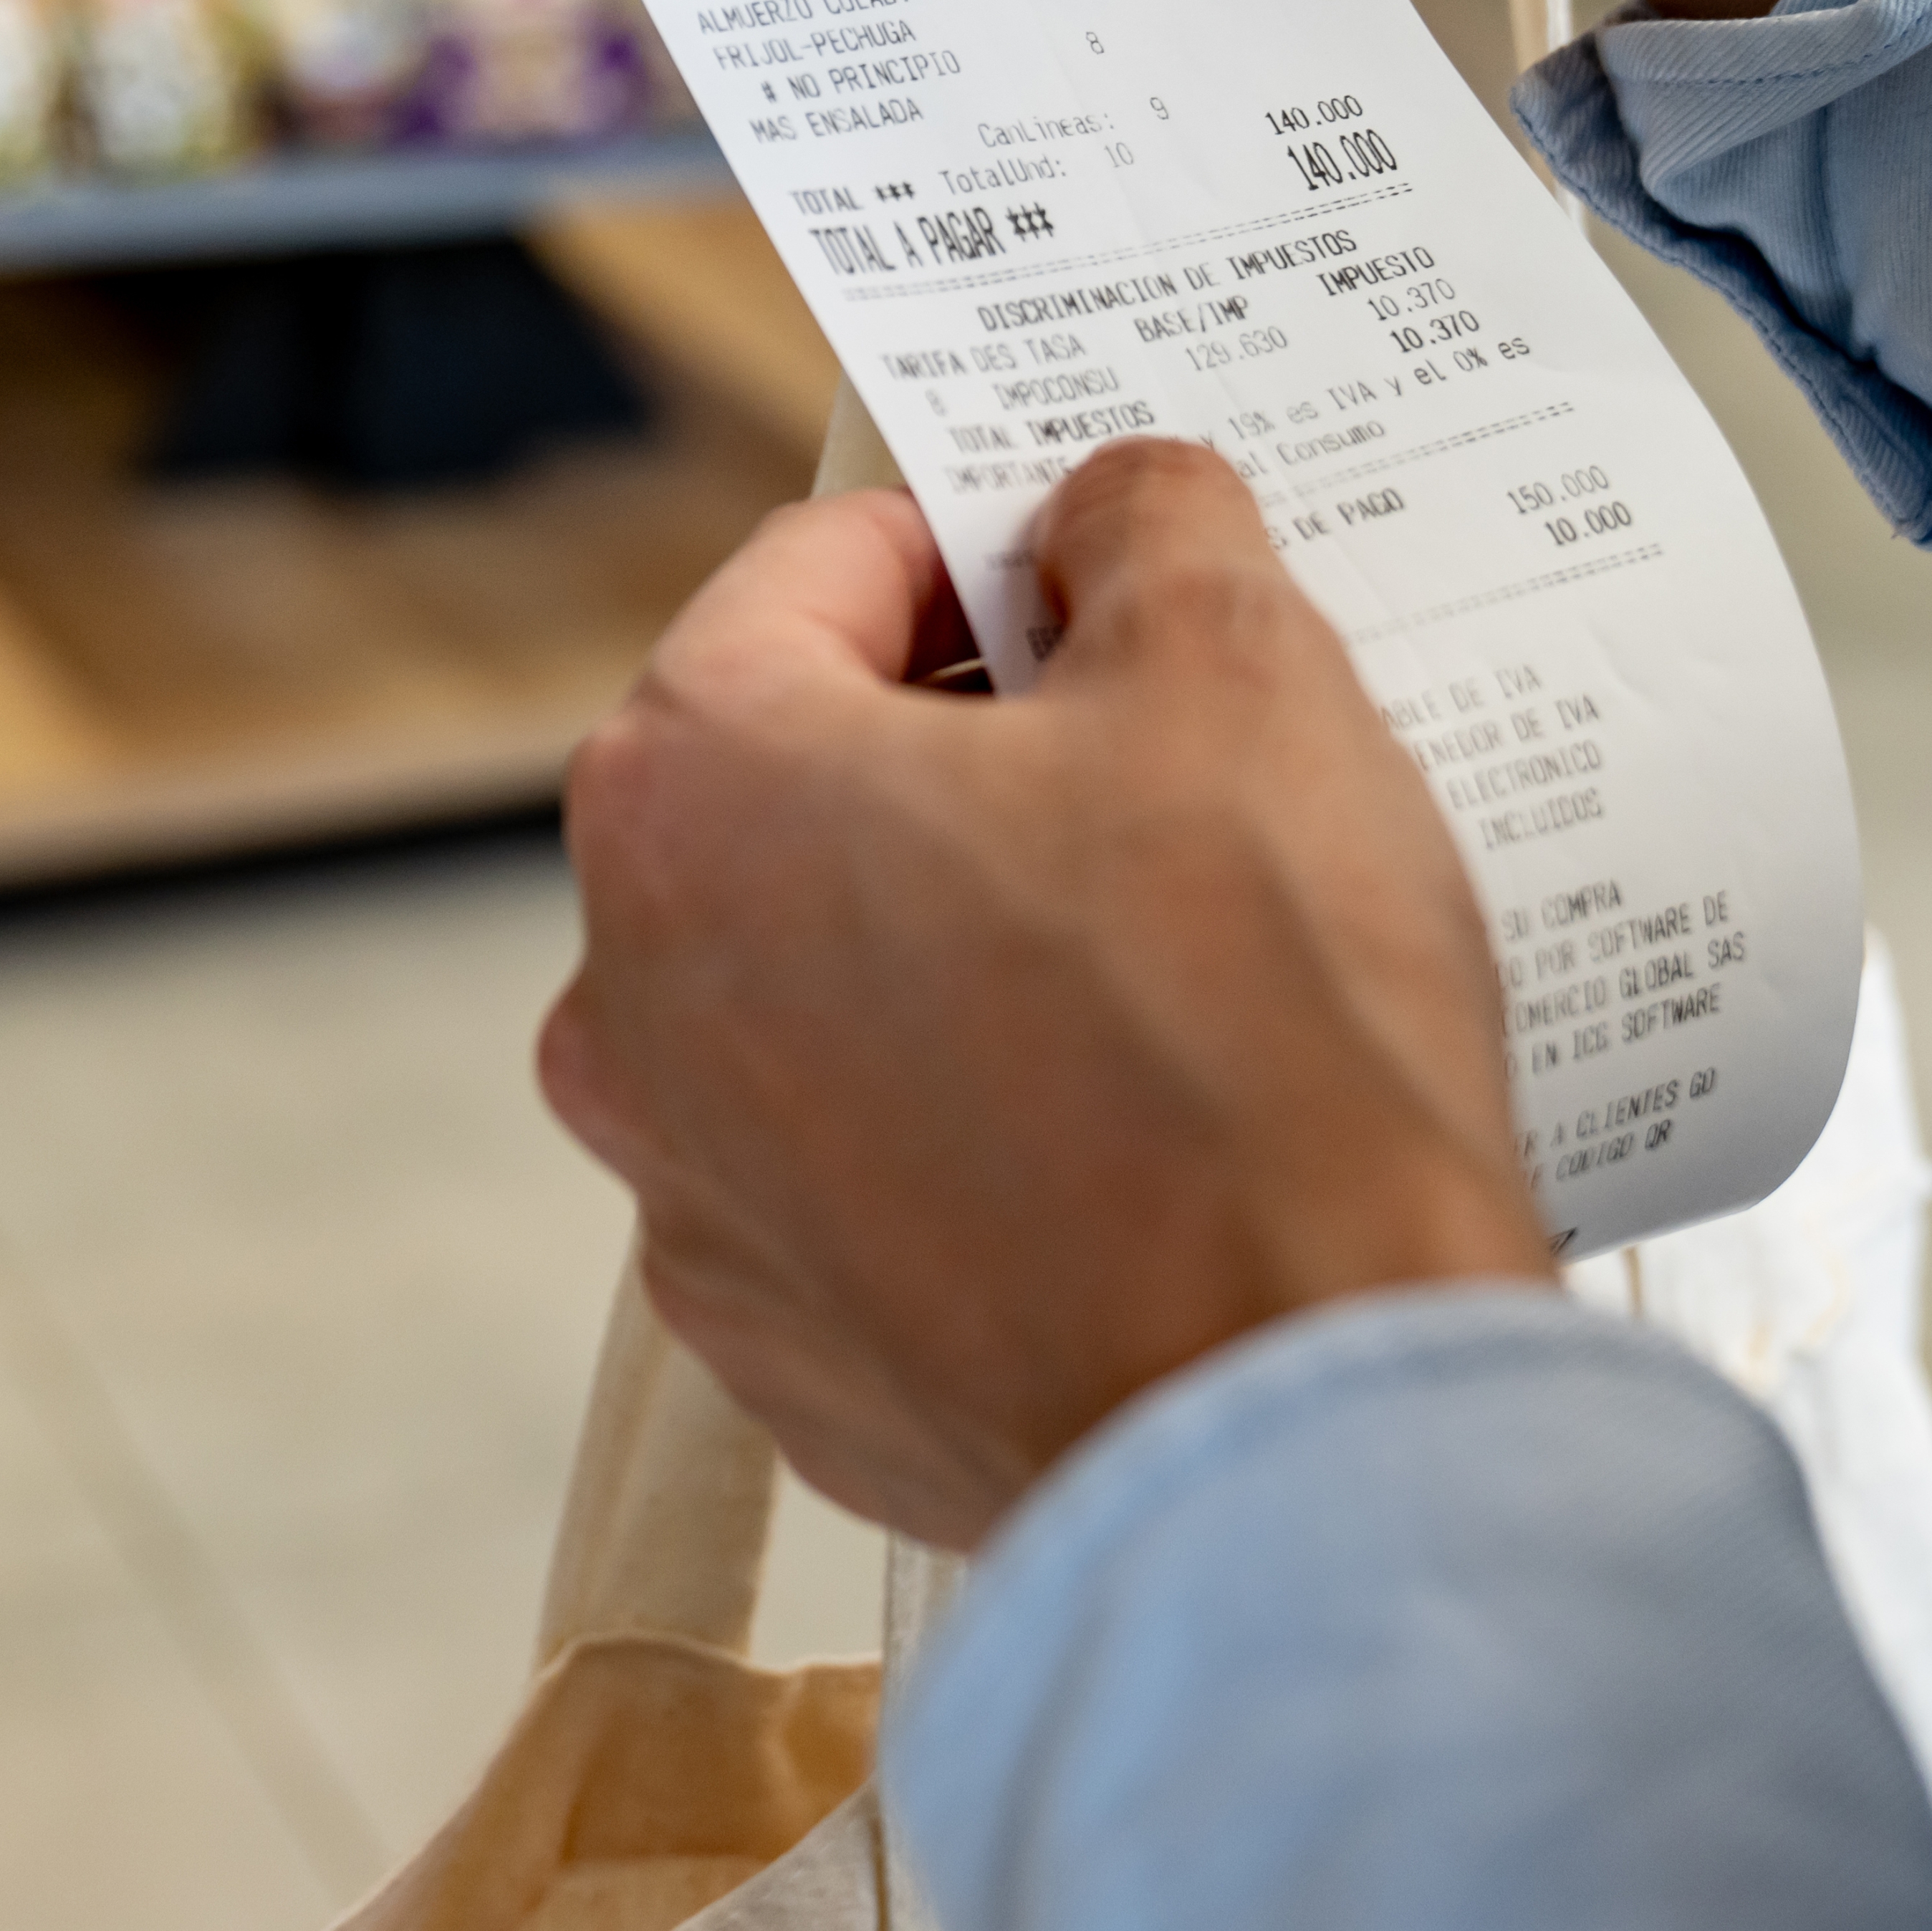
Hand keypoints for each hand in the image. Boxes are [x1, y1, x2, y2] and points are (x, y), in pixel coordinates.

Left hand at [541, 440, 1553, 1546]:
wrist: (1299, 1421)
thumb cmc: (1255, 1038)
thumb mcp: (1243, 670)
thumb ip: (1150, 525)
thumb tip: (1110, 509)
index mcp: (689, 792)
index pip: (817, 573)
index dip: (982, 551)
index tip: (1105, 585)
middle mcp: (631, 1003)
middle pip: (806, 793)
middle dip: (974, 760)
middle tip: (1173, 775)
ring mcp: (696, 1208)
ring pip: (836, 997)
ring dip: (973, 958)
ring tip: (1180, 980)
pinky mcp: (792, 1361)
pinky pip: (880, 1188)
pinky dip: (987, 1147)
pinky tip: (1145, 1151)